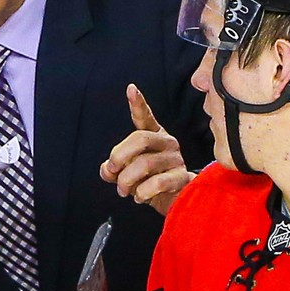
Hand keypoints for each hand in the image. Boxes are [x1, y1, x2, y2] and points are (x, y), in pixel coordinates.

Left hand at [99, 85, 192, 215]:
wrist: (172, 201)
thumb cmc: (147, 182)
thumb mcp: (125, 173)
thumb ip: (113, 168)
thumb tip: (108, 170)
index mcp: (153, 136)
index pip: (144, 117)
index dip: (138, 103)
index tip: (131, 88)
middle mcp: (166, 142)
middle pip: (140, 139)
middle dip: (119, 156)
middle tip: (112, 172)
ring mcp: (176, 159)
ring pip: (145, 164)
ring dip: (127, 181)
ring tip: (124, 191)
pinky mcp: (182, 177)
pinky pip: (157, 183)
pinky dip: (142, 193)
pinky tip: (140, 197)